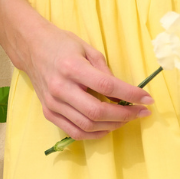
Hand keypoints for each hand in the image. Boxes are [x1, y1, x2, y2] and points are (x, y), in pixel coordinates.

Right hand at [26, 22, 153, 140]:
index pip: (107, 86)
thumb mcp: (88, 49)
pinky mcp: (49, 113)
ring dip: (112, 126)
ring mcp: (53, 103)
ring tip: (126, 119)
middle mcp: (60, 88)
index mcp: (72, 67)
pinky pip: (74, 132)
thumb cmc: (62, 45)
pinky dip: (94, 134)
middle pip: (97, 111)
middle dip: (124, 115)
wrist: (32, 49)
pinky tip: (107, 128)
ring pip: (87, 126)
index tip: (148, 99)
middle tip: (141, 113)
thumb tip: (122, 94)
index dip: (130, 95)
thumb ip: (105, 72)